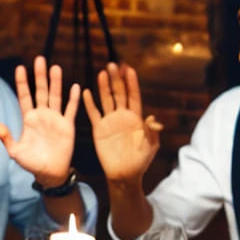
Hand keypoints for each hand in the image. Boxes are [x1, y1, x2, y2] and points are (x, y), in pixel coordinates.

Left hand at [0, 56, 79, 185]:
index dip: (22, 83)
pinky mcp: (67, 126)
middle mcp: (42, 115)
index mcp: (29, 119)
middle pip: (41, 91)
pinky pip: (71, 110)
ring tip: (55, 67)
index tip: (20, 67)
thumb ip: (6, 137)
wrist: (49, 173)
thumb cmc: (31, 163)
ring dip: (56, 82)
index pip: (25, 96)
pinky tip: (76, 87)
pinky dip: (74, 99)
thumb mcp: (15, 151)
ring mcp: (55, 119)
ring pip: (55, 96)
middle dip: (40, 76)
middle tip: (39, 59)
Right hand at [83, 62, 162, 183]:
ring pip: (106, 100)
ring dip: (104, 86)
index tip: (129, 69)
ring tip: (102, 73)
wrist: (125, 175)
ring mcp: (110, 122)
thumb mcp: (150, 146)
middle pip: (119, 93)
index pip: (133, 96)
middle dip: (117, 79)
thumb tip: (153, 118)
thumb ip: (152, 131)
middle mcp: (122, 116)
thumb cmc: (140, 161)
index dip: (131, 83)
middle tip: (113, 65)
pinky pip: (93, 114)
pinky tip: (86, 91)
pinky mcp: (99, 129)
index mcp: (135, 118)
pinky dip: (90, 103)